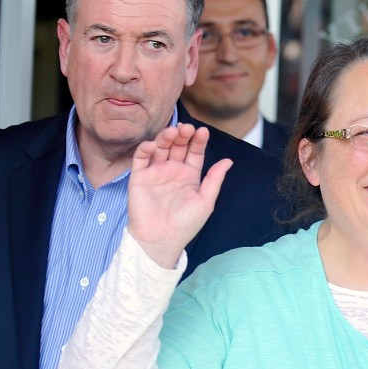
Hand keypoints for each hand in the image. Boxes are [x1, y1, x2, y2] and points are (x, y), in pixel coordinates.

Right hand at [127, 123, 231, 267]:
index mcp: (189, 175)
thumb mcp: (205, 201)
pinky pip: (141, 159)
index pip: (194, 152)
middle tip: (187, 128)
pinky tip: (152, 145)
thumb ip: (215, 179)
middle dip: (182, 134)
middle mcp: (172, 170)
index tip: (203, 131)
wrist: (161, 240)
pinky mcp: (139, 177)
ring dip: (165, 137)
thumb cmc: (185, 224)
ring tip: (173, 132)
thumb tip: (228, 160)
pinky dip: (145, 148)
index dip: (198, 141)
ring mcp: (155, 172)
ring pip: (160, 148)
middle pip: (178, 146)